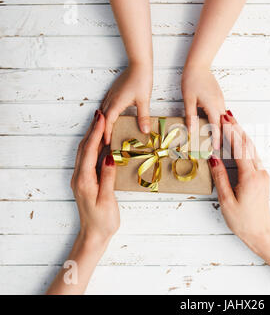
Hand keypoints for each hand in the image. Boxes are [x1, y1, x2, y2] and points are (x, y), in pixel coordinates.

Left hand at [71, 109, 118, 244]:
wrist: (93, 236)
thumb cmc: (103, 221)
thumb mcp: (107, 200)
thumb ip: (108, 177)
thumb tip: (109, 157)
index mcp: (85, 180)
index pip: (90, 150)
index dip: (96, 133)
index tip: (102, 118)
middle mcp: (79, 177)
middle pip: (84, 147)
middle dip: (92, 129)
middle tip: (101, 113)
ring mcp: (81, 179)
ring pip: (84, 152)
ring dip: (91, 136)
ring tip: (101, 122)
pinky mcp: (85, 181)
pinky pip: (87, 159)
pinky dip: (92, 146)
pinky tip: (100, 142)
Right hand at [101, 64, 152, 144]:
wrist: (139, 64)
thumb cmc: (141, 80)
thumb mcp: (144, 100)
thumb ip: (143, 117)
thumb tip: (145, 131)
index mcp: (116, 103)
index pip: (108, 122)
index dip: (107, 133)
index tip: (106, 143)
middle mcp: (111, 99)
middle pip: (103, 118)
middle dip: (102, 130)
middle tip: (103, 142)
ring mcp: (111, 94)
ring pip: (103, 111)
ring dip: (103, 121)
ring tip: (104, 132)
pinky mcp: (114, 91)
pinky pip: (106, 104)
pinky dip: (105, 113)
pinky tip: (109, 116)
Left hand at [182, 66, 225, 149]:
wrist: (198, 65)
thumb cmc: (192, 80)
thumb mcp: (188, 100)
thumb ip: (191, 117)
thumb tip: (191, 130)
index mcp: (213, 106)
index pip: (217, 126)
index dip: (217, 138)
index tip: (216, 148)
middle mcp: (220, 104)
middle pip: (224, 124)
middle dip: (224, 136)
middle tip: (222, 146)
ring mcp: (221, 100)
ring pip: (224, 118)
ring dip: (223, 128)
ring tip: (221, 139)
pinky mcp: (220, 96)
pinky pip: (223, 111)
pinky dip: (222, 120)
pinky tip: (218, 124)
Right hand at [208, 111, 269, 252]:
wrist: (262, 233)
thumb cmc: (243, 221)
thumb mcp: (226, 201)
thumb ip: (220, 178)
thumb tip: (213, 159)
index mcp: (250, 177)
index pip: (239, 149)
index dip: (231, 133)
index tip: (223, 119)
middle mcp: (259, 173)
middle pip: (248, 144)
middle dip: (237, 128)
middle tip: (227, 113)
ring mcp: (263, 175)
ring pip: (252, 149)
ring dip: (242, 134)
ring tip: (232, 121)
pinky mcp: (262, 178)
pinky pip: (253, 157)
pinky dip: (245, 145)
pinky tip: (240, 140)